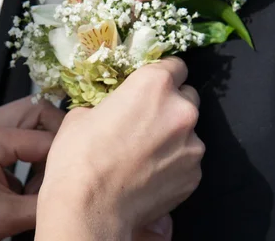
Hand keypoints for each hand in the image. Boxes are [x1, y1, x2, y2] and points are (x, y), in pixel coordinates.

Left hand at [0, 97, 63, 240]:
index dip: (65, 159)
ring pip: (25, 118)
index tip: (76, 179)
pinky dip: (25, 151)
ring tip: (40, 180)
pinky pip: (10, 132)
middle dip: (57, 137)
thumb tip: (77, 191)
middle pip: (37, 111)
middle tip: (64, 168)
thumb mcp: (5, 218)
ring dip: (41, 143)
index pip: (44, 139)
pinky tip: (23, 182)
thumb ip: (45, 202)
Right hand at [36, 57, 203, 240]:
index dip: (165, 75)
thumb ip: (113, 103)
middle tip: (148, 123)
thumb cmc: (79, 158)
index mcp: (154, 84)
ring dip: (174, 137)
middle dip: (172, 106)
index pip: (176, 66)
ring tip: (147, 155)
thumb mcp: (84, 114)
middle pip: (188, 98)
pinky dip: (175, 165)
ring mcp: (193, 144)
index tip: (155, 87)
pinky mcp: (195, 174)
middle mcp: (181, 109)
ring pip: (189, 132)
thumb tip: (117, 110)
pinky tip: (151, 175)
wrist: (89, 209)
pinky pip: (188, 161)